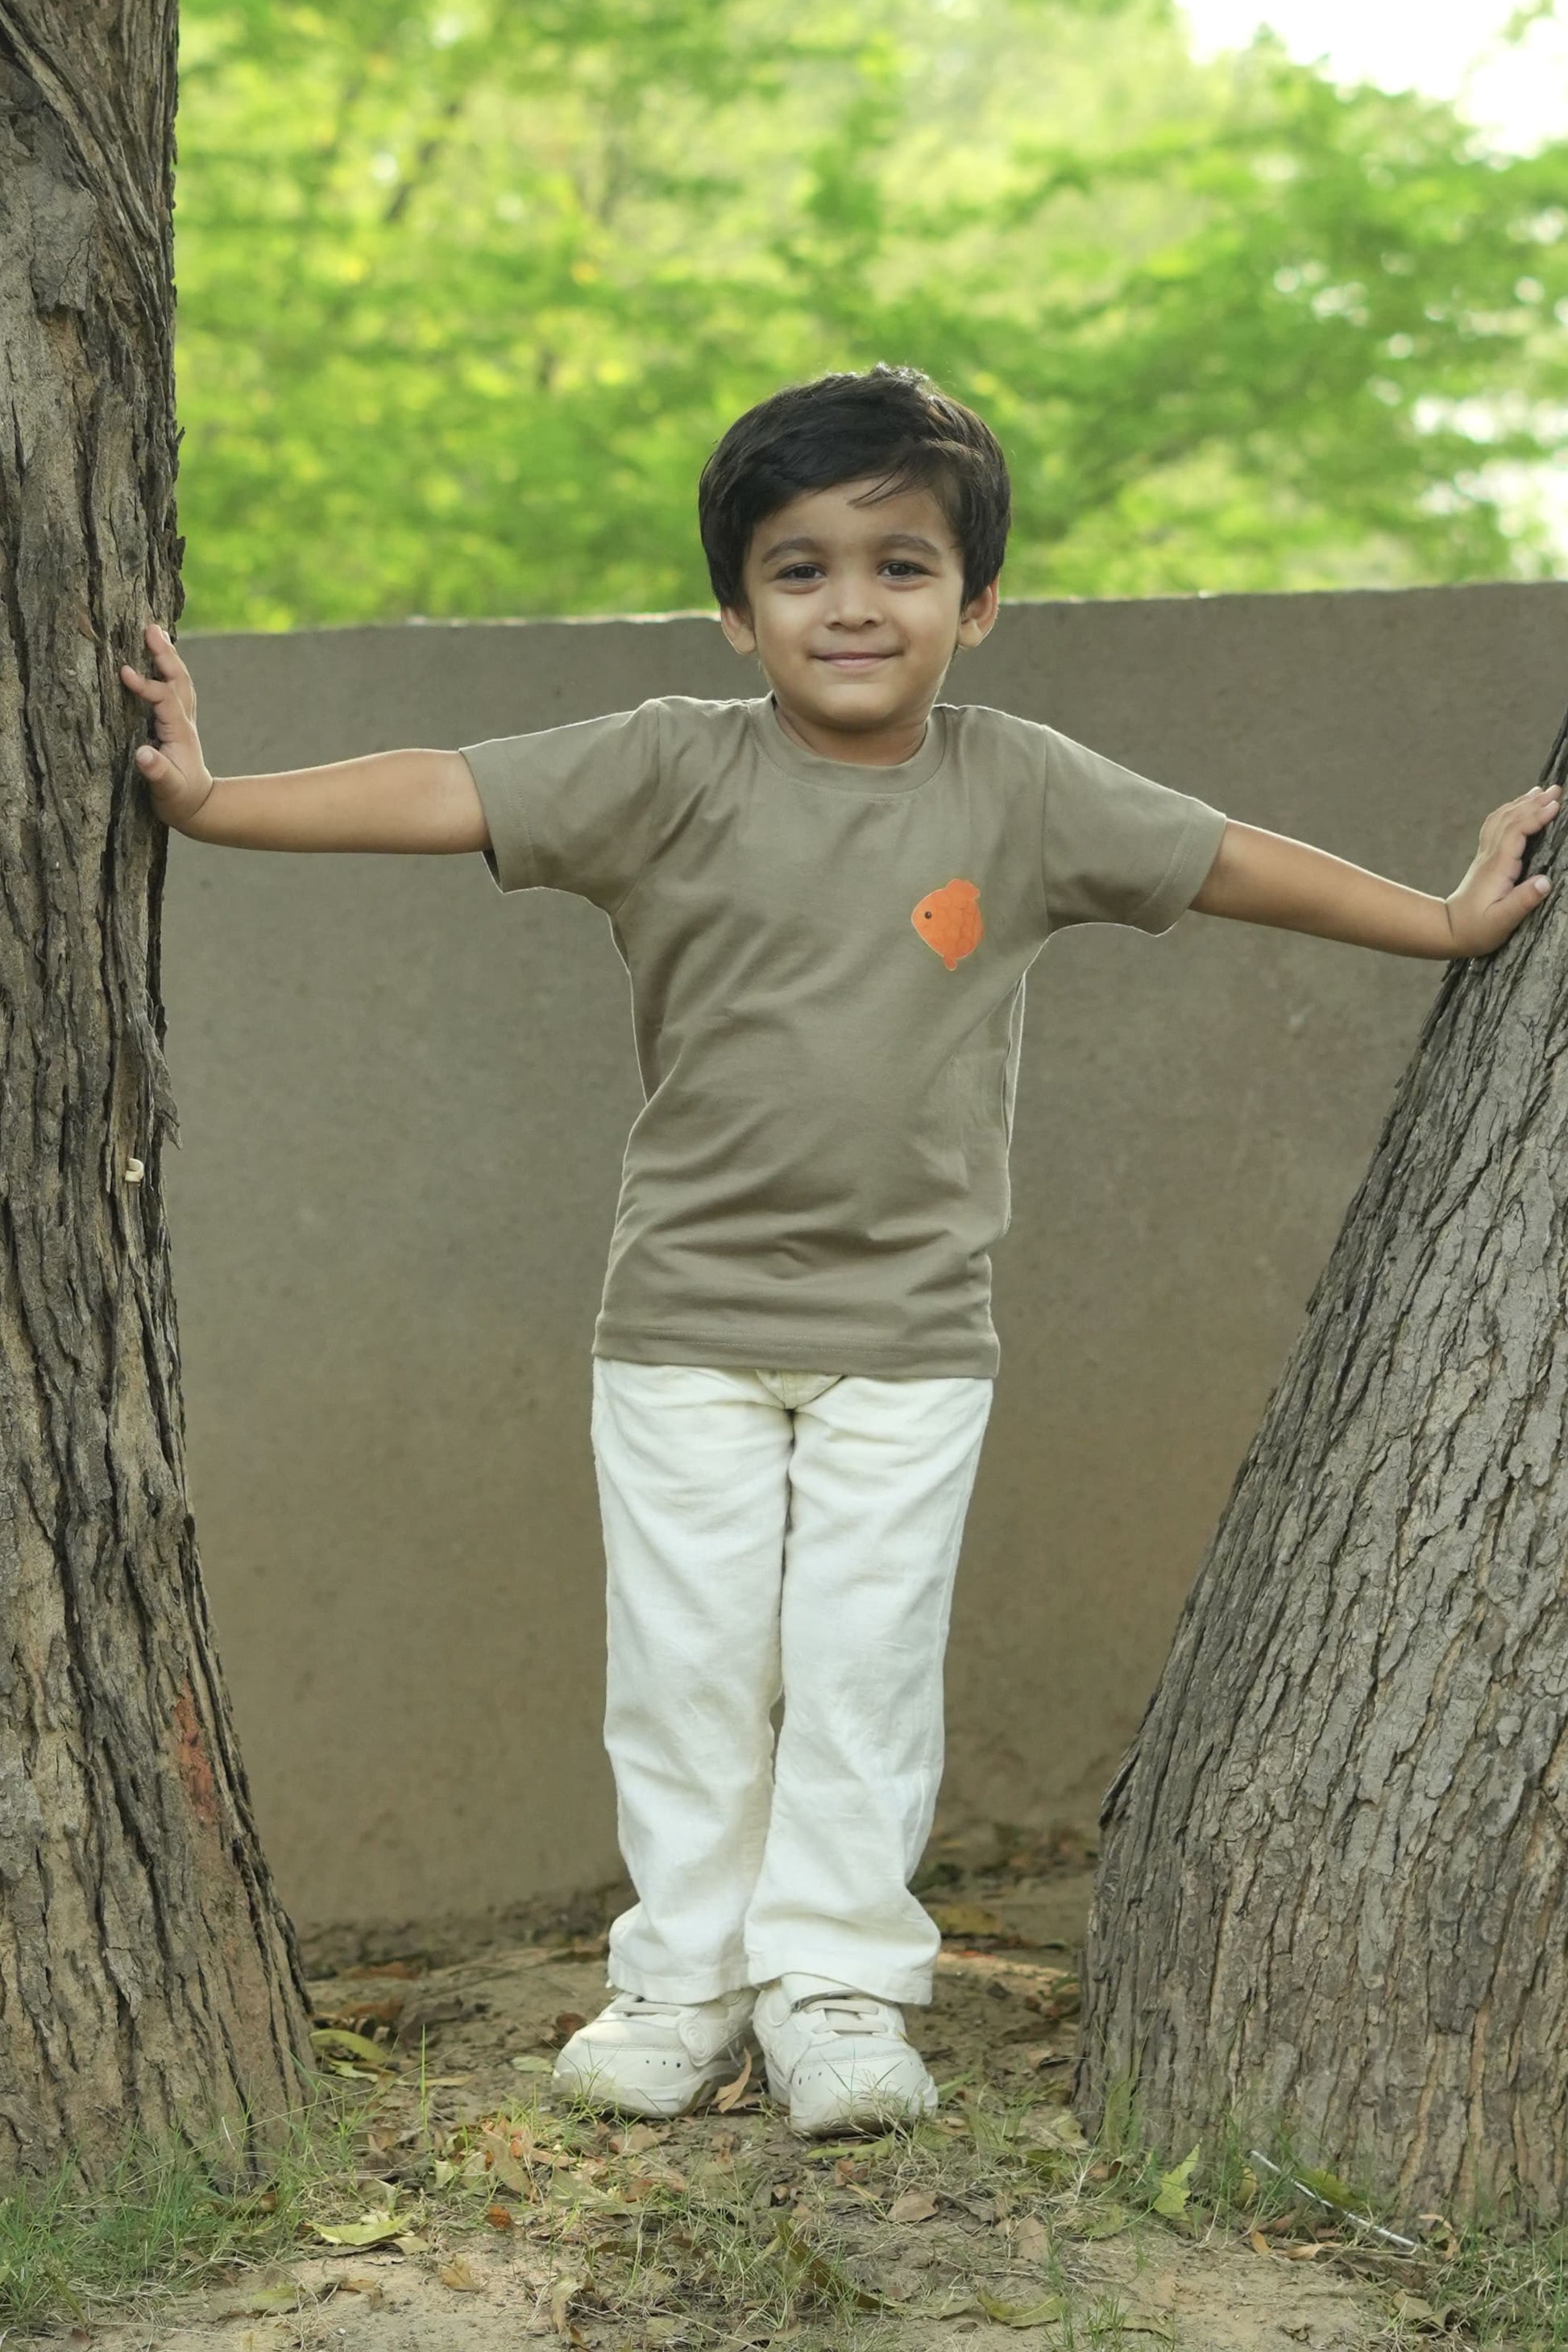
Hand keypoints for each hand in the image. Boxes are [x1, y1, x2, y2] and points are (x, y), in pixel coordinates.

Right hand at [120, 623, 214, 829]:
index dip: (146, 685)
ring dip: (168, 656)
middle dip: (166, 655)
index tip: (124, 672)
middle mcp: (184, 720)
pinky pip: (172, 687)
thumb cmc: (178, 799)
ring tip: (154, 631)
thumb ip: (157, 774)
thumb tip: (143, 755)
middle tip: (151, 628)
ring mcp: (182, 719)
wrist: (196, 805)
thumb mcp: (168, 790)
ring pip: (178, 681)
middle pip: (178, 680)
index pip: (164, 699)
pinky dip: (166, 669)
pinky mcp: (175, 721)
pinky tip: (156, 655)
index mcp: (179, 732)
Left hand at [1444, 780, 1560, 955]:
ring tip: (1540, 791)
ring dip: (1521, 803)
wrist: (1448, 931)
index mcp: (1497, 867)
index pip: (1516, 832)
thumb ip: (1523, 901)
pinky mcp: (1485, 860)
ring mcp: (1486, 855)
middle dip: (1534, 802)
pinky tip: (1517, 808)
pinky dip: (1509, 813)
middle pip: (1510, 819)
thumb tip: (1546, 881)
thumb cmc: (1476, 930)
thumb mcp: (1501, 922)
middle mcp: (1490, 856)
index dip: (1535, 816)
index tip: (1556, 805)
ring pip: (1501, 820)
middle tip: (1557, 789)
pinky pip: (1496, 827)